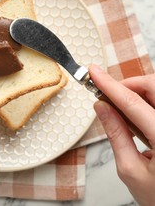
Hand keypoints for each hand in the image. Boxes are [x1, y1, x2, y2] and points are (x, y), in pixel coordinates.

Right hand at [89, 64, 154, 205]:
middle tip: (108, 96)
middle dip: (128, 85)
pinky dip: (145, 104)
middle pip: (153, 86)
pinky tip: (136, 119)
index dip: (109, 85)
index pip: (133, 103)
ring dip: (136, 95)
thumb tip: (102, 108)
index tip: (94, 73)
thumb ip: (116, 134)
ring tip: (121, 112)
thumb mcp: (130, 170)